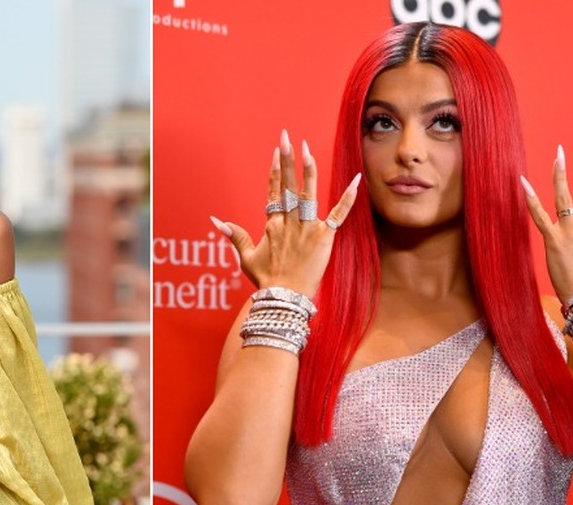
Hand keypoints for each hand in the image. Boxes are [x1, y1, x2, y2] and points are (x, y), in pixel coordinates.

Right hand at [211, 129, 359, 297]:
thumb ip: (235, 236)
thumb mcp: (246, 257)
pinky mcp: (324, 238)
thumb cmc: (266, 280)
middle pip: (288, 186)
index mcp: (272, 224)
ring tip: (307, 149)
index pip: (274, 191)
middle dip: (287, 160)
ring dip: (308, 171)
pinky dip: (348, 199)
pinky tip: (356, 180)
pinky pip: (338, 215)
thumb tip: (216, 221)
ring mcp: (307, 228)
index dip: (276, 171)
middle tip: (286, 137)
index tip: (277, 152)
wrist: (284, 297)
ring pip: (308, 194)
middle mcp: (289, 222)